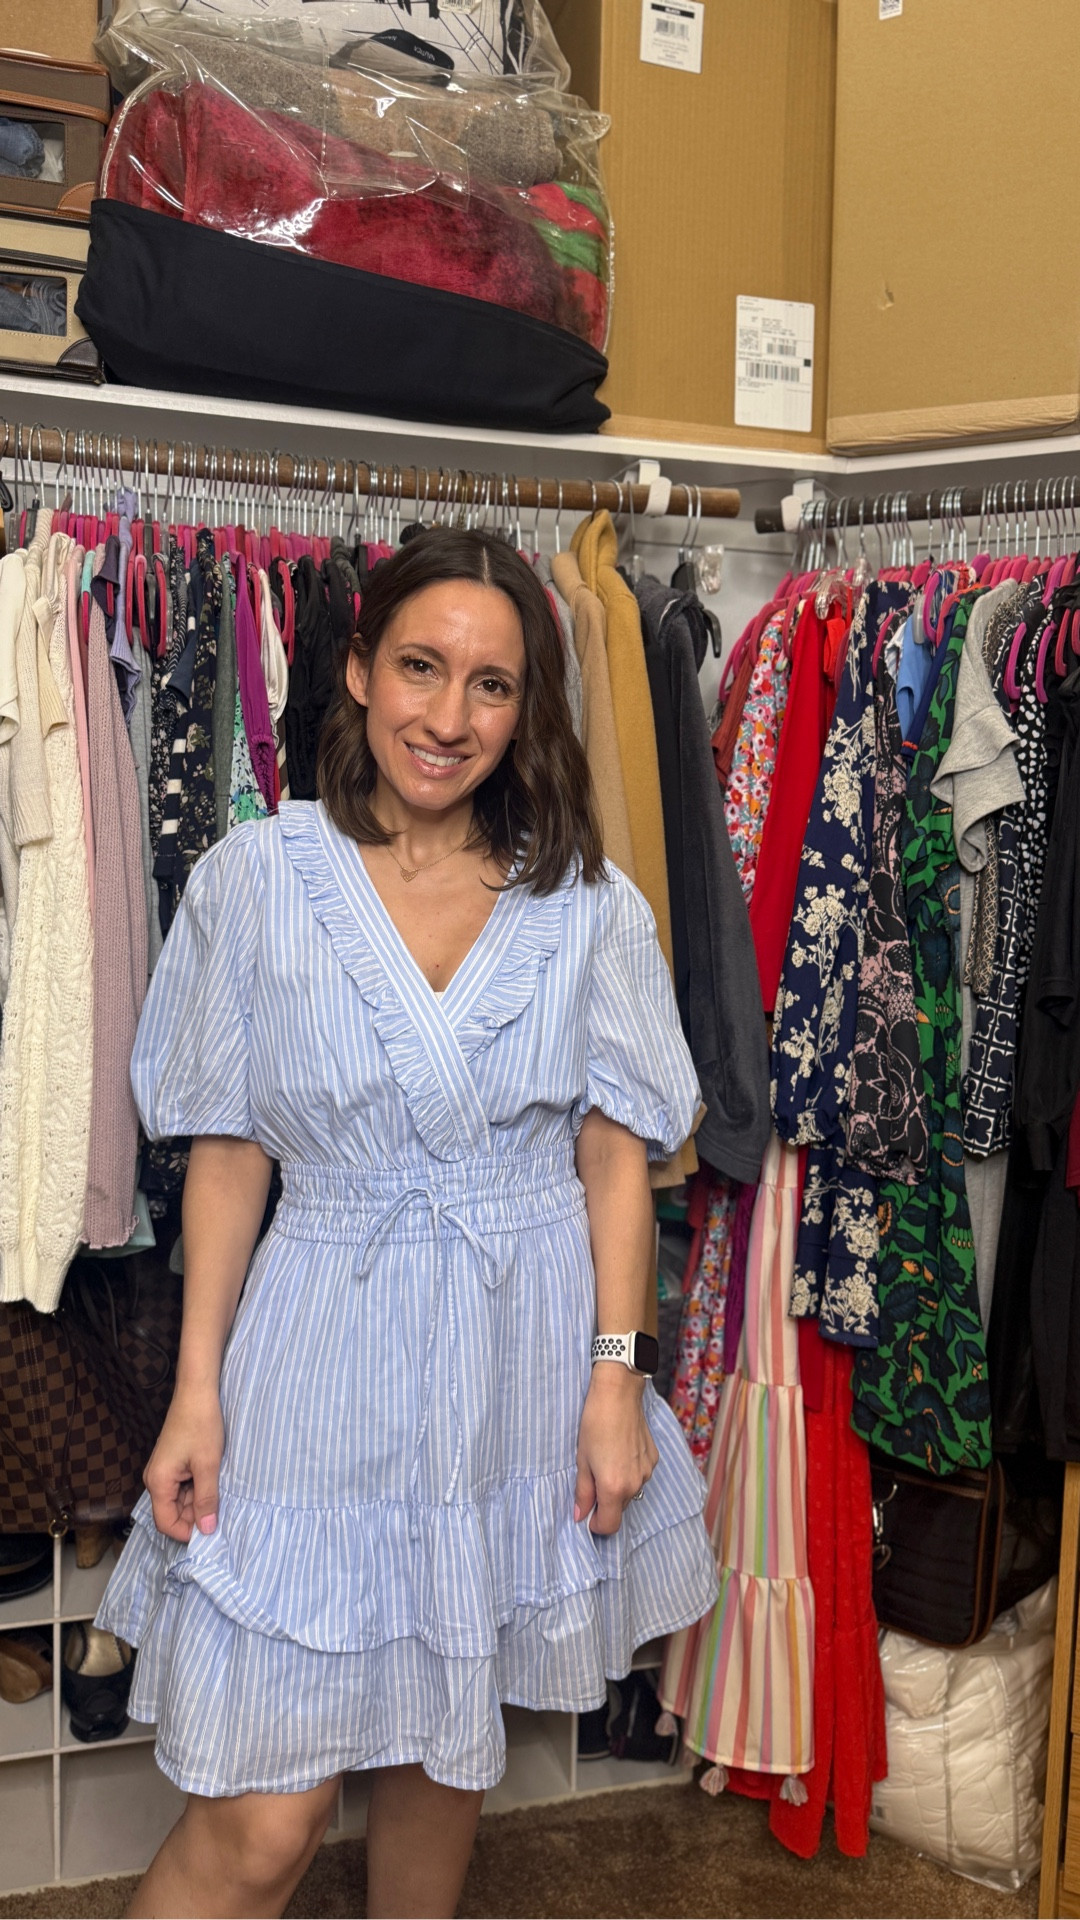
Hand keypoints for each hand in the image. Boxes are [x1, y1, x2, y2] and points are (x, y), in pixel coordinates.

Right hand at [143, 1385, 224, 1543]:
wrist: (197, 1392)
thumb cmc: (201, 1425)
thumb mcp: (208, 1465)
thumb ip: (207, 1499)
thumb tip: (207, 1530)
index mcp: (158, 1482)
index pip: (166, 1523)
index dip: (187, 1532)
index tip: (211, 1529)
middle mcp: (155, 1480)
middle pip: (172, 1513)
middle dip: (196, 1515)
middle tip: (220, 1505)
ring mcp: (163, 1472)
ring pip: (180, 1500)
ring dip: (199, 1500)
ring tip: (218, 1487)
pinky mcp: (171, 1465)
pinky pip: (182, 1487)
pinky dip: (197, 1488)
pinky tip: (213, 1478)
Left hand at [574, 1364, 658, 1535]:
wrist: (618, 1394)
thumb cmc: (595, 1424)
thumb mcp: (582, 1459)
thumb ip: (582, 1492)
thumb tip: (580, 1516)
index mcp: (614, 1488)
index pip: (609, 1525)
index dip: (596, 1525)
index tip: (587, 1514)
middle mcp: (634, 1484)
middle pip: (619, 1509)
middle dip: (605, 1502)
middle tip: (591, 1478)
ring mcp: (647, 1472)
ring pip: (630, 1492)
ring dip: (617, 1486)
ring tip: (605, 1460)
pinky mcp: (653, 1459)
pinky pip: (639, 1475)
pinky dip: (628, 1472)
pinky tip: (619, 1451)